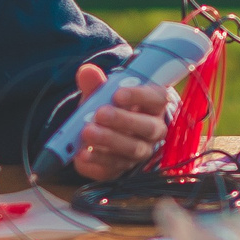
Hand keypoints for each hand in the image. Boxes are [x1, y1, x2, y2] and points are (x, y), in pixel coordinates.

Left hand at [67, 62, 170, 182]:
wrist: (101, 133)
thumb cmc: (109, 108)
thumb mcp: (102, 94)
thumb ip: (96, 84)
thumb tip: (86, 72)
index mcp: (153, 105)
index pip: (157, 98)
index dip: (140, 96)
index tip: (118, 94)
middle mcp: (153, 130)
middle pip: (147, 127)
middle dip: (123, 120)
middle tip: (100, 113)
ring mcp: (140, 152)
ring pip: (132, 149)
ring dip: (109, 140)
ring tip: (87, 132)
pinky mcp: (121, 168)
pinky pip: (113, 167)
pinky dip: (96, 160)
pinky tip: (82, 154)